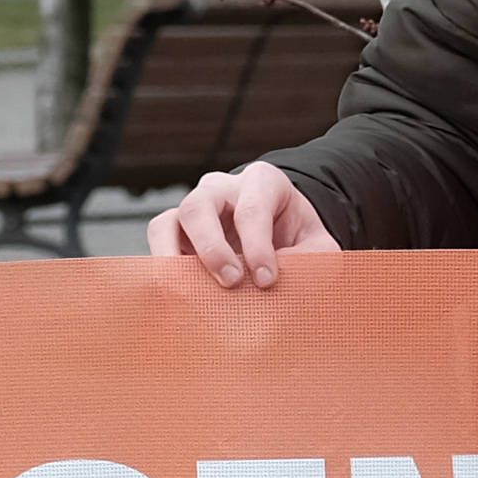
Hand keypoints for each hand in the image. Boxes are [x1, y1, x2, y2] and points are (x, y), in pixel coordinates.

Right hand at [148, 164, 337, 291]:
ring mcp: (193, 211)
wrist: (283, 234)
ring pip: (165, 222)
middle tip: (231, 282)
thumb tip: (286, 290)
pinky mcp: (175, 236)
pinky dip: (162, 269)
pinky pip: (158, 245)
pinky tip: (178, 295)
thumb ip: (312, 261)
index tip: (267, 281)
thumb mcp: (319, 244)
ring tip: (186, 291)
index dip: (258, 246)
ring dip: (172, 258)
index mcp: (261, 183)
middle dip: (212, 247)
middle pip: (199, 205)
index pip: (252, 208)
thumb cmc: (299, 237)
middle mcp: (221, 190)